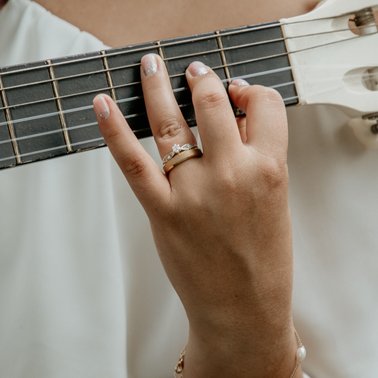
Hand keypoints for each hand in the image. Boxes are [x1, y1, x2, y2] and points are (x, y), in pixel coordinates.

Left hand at [93, 55, 293, 355]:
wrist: (244, 311)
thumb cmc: (263, 258)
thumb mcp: (276, 199)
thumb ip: (256, 155)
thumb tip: (232, 111)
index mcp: (270, 168)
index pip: (263, 104)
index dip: (248, 90)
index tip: (236, 91)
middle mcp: (232, 174)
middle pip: (211, 102)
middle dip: (200, 78)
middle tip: (191, 70)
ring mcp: (194, 192)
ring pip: (171, 123)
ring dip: (157, 87)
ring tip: (150, 66)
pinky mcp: (163, 212)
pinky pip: (133, 162)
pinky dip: (113, 130)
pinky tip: (100, 104)